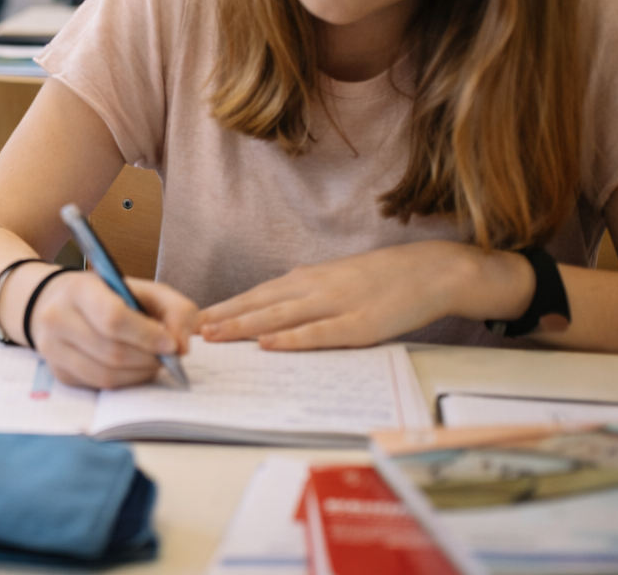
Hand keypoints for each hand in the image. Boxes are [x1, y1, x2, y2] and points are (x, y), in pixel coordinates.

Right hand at [28, 270, 197, 388]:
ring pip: (106, 375)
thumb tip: (182, 346)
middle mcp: (57, 318)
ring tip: (152, 362)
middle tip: (168, 357)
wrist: (58, 301)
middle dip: (148, 359)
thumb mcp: (143, 289)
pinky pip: (98, 386)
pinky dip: (124, 382)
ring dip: (139, 374)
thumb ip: (174, 309)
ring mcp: (53, 349)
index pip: (113, 318)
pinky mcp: (59, 372)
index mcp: (79, 289)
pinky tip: (133, 369)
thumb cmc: (107, 294)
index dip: (147, 336)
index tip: (172, 344)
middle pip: (112, 352)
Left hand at [196, 240, 525, 349]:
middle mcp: (314, 288)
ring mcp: (336, 305)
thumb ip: (305, 294)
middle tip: (187, 328)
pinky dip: (292, 339)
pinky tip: (269, 344)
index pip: (255, 294)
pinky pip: (319, 333)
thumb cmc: (381, 279)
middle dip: (221, 317)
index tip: (192, 316)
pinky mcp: (359, 324)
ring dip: (243, 326)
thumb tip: (272, 310)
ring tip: (214, 335)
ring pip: (280, 316)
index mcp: (307, 279)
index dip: (224, 306)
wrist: (430, 271)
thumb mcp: (335, 280)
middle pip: (258, 303)